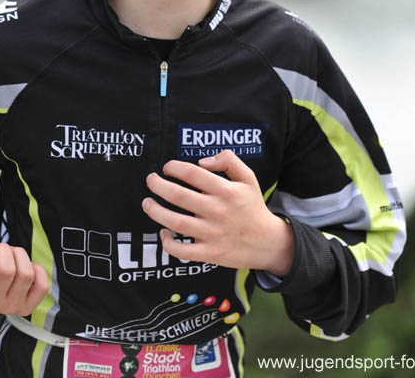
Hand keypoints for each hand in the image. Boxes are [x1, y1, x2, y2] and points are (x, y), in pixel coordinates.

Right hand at [0, 243, 49, 315]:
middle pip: (7, 271)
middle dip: (5, 250)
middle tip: (0, 251)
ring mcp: (10, 307)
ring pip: (26, 274)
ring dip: (20, 256)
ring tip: (11, 256)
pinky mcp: (27, 306)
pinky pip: (41, 286)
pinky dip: (37, 270)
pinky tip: (26, 267)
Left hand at [142, 149, 293, 274]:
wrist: (268, 242)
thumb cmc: (253, 207)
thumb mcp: (248, 178)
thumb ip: (228, 160)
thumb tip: (202, 161)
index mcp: (226, 191)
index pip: (192, 174)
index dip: (174, 167)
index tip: (167, 167)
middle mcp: (217, 211)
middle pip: (178, 196)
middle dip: (158, 185)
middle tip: (150, 180)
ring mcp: (212, 234)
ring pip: (175, 222)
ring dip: (155, 211)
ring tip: (147, 202)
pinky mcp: (209, 253)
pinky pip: (182, 251)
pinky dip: (167, 243)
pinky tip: (162, 232)